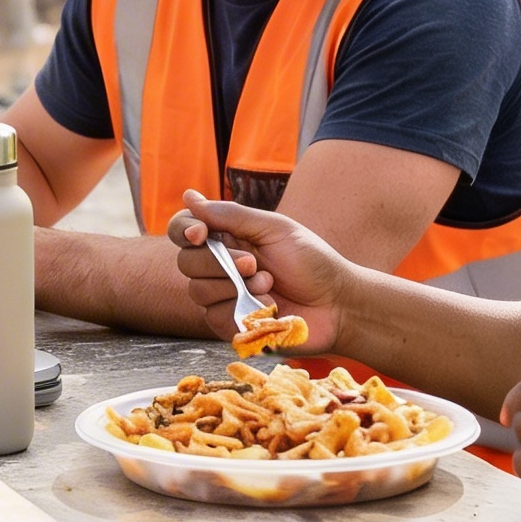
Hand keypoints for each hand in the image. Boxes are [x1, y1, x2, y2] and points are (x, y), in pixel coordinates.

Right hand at [167, 190, 350, 348]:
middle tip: (254, 263)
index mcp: (227, 238)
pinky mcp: (230, 325)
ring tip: (269, 285)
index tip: (200, 234)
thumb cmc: (311, 262)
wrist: (337, 304)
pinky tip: (269, 307)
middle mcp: (219, 266)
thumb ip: (230, 215)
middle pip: (186, 262)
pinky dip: (243, 310)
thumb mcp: (273, 229)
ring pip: (197, 291)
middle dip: (218, 263)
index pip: (183, 229)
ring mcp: (222, 297)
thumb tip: (188, 196)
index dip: (184, 231)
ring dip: (236, 287)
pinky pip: (214, 317)